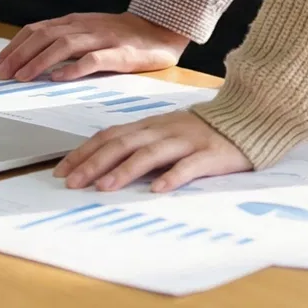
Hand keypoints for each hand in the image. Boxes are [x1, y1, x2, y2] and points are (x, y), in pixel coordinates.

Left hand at [0, 12, 188, 82]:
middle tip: (2, 74)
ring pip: (64, 45)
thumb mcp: (86, 33)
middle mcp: (84, 26)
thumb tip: (29, 58)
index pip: (36, 30)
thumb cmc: (120, 36)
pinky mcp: (121, 53)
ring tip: (23, 77)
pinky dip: (75, 67)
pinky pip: (95, 59)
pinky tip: (60, 78)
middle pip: (44, 36)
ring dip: (40, 61)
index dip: (14, 46)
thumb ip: (62, 41)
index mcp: (73, 22)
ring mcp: (103, 38)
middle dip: (19, 55)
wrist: (160, 30)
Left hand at [55, 109, 250, 193]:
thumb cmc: (201, 131)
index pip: (109, 136)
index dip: (83, 152)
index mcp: (149, 125)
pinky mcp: (210, 155)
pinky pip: (189, 166)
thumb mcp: (165, 132)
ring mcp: (186, 141)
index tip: (61, 170)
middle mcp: (162, 130)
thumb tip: (103, 164)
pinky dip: (172, 176)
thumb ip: (139, 144)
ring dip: (124, 171)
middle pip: (122, 144)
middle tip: (72, 183)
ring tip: (104, 187)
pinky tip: (158, 189)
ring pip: (150, 153)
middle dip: (93, 163)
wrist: (246, 118)